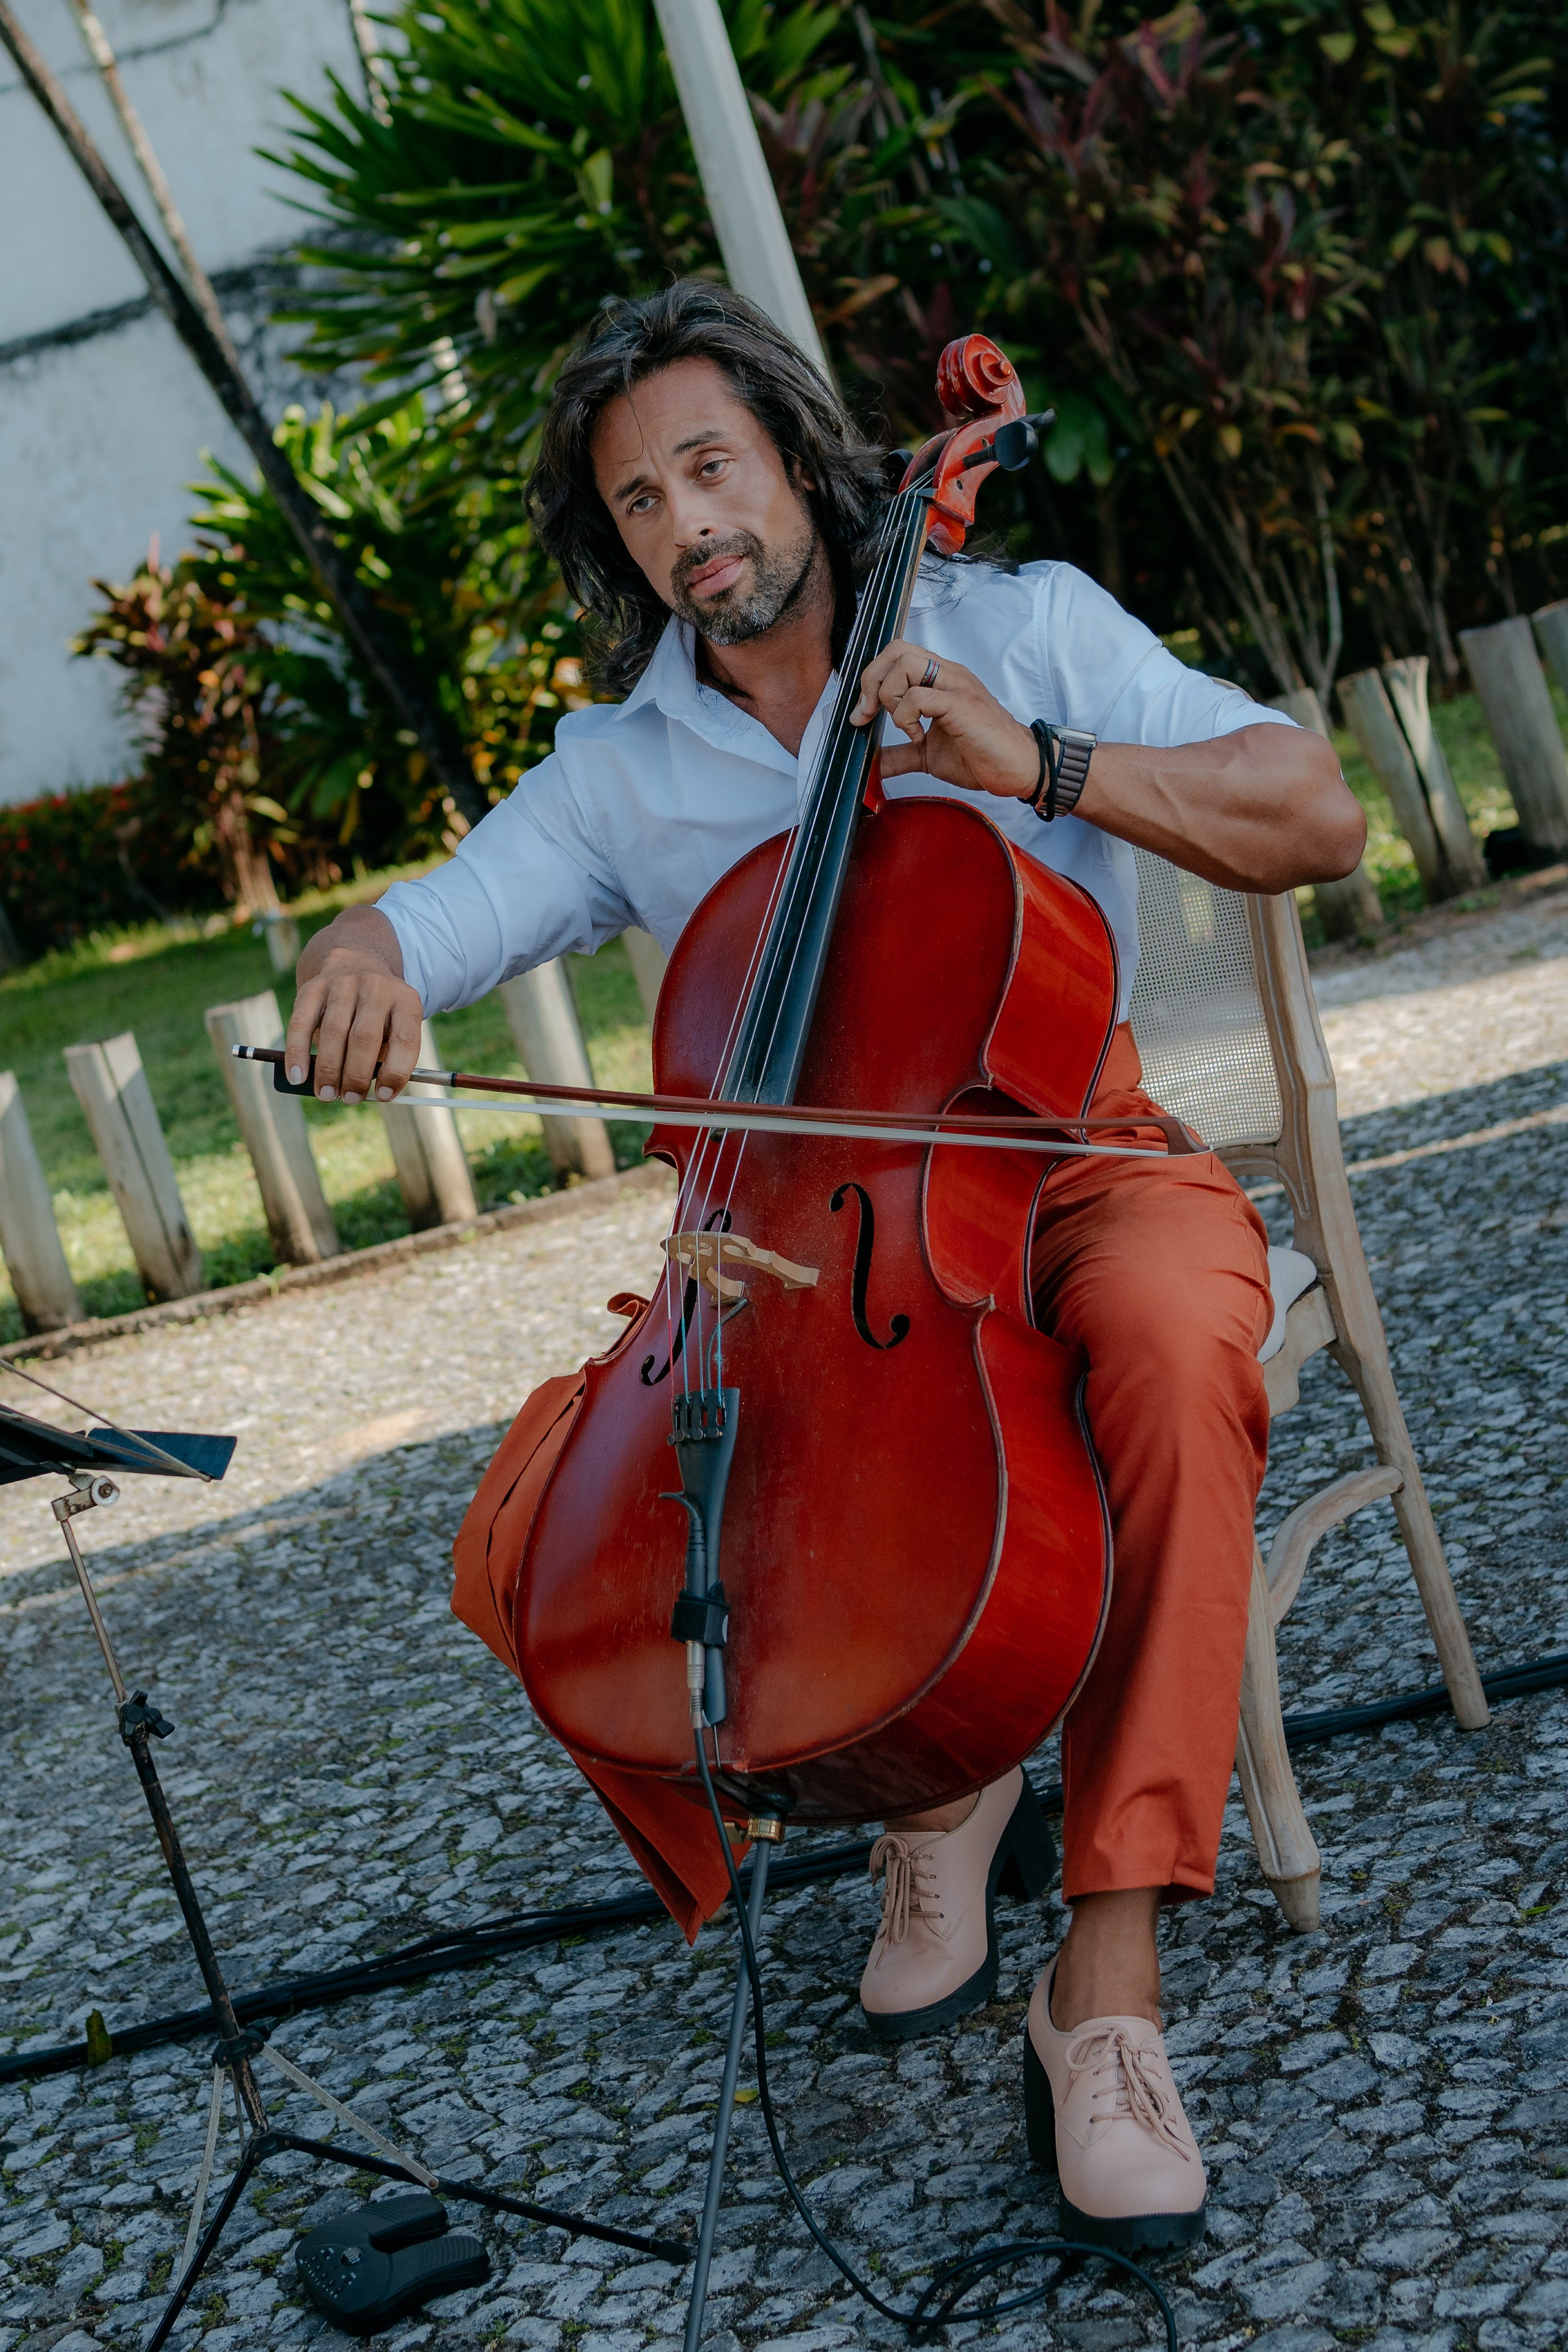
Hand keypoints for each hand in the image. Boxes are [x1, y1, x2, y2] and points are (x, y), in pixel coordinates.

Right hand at [283, 905, 424, 1102]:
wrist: (354, 962)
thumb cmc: (378, 1013)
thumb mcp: (395, 1026)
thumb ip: (386, 1057)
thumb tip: (368, 1093)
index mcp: (406, 1000)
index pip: (405, 1040)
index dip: (395, 1072)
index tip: (383, 1096)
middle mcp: (376, 987)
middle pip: (365, 1037)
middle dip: (356, 1075)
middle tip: (349, 1099)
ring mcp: (343, 984)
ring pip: (334, 1032)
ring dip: (329, 1069)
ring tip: (327, 1095)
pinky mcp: (313, 987)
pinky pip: (301, 1023)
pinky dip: (297, 1053)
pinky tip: (297, 1077)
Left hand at [851, 640, 1038, 799]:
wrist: (1017, 768)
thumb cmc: (980, 755)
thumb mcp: (927, 756)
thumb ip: (899, 754)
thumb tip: (871, 765)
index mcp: (939, 679)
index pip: (896, 654)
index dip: (872, 679)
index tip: (864, 715)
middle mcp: (947, 674)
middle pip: (895, 649)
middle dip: (871, 681)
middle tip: (870, 715)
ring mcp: (955, 685)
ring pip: (904, 664)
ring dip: (890, 697)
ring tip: (904, 725)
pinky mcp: (961, 704)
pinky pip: (918, 696)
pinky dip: (907, 719)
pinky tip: (919, 738)